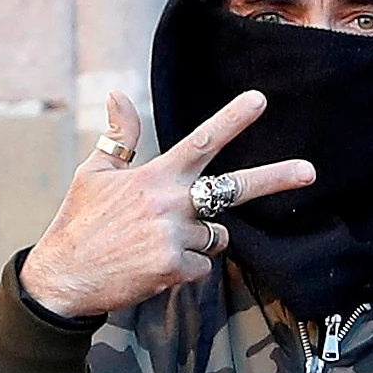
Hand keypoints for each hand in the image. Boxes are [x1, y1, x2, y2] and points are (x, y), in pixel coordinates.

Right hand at [16, 92, 312, 318]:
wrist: (62, 277)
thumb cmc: (79, 222)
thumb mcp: (94, 173)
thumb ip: (118, 136)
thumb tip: (117, 95)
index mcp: (154, 176)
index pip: (200, 141)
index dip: (231, 119)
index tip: (259, 100)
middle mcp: (169, 203)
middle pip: (234, 188)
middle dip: (275, 178)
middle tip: (310, 171)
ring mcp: (174, 236)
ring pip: (214, 236)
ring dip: (196, 240)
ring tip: (155, 244)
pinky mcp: (174, 268)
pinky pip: (202, 266)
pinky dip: (185, 269)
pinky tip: (153, 267)